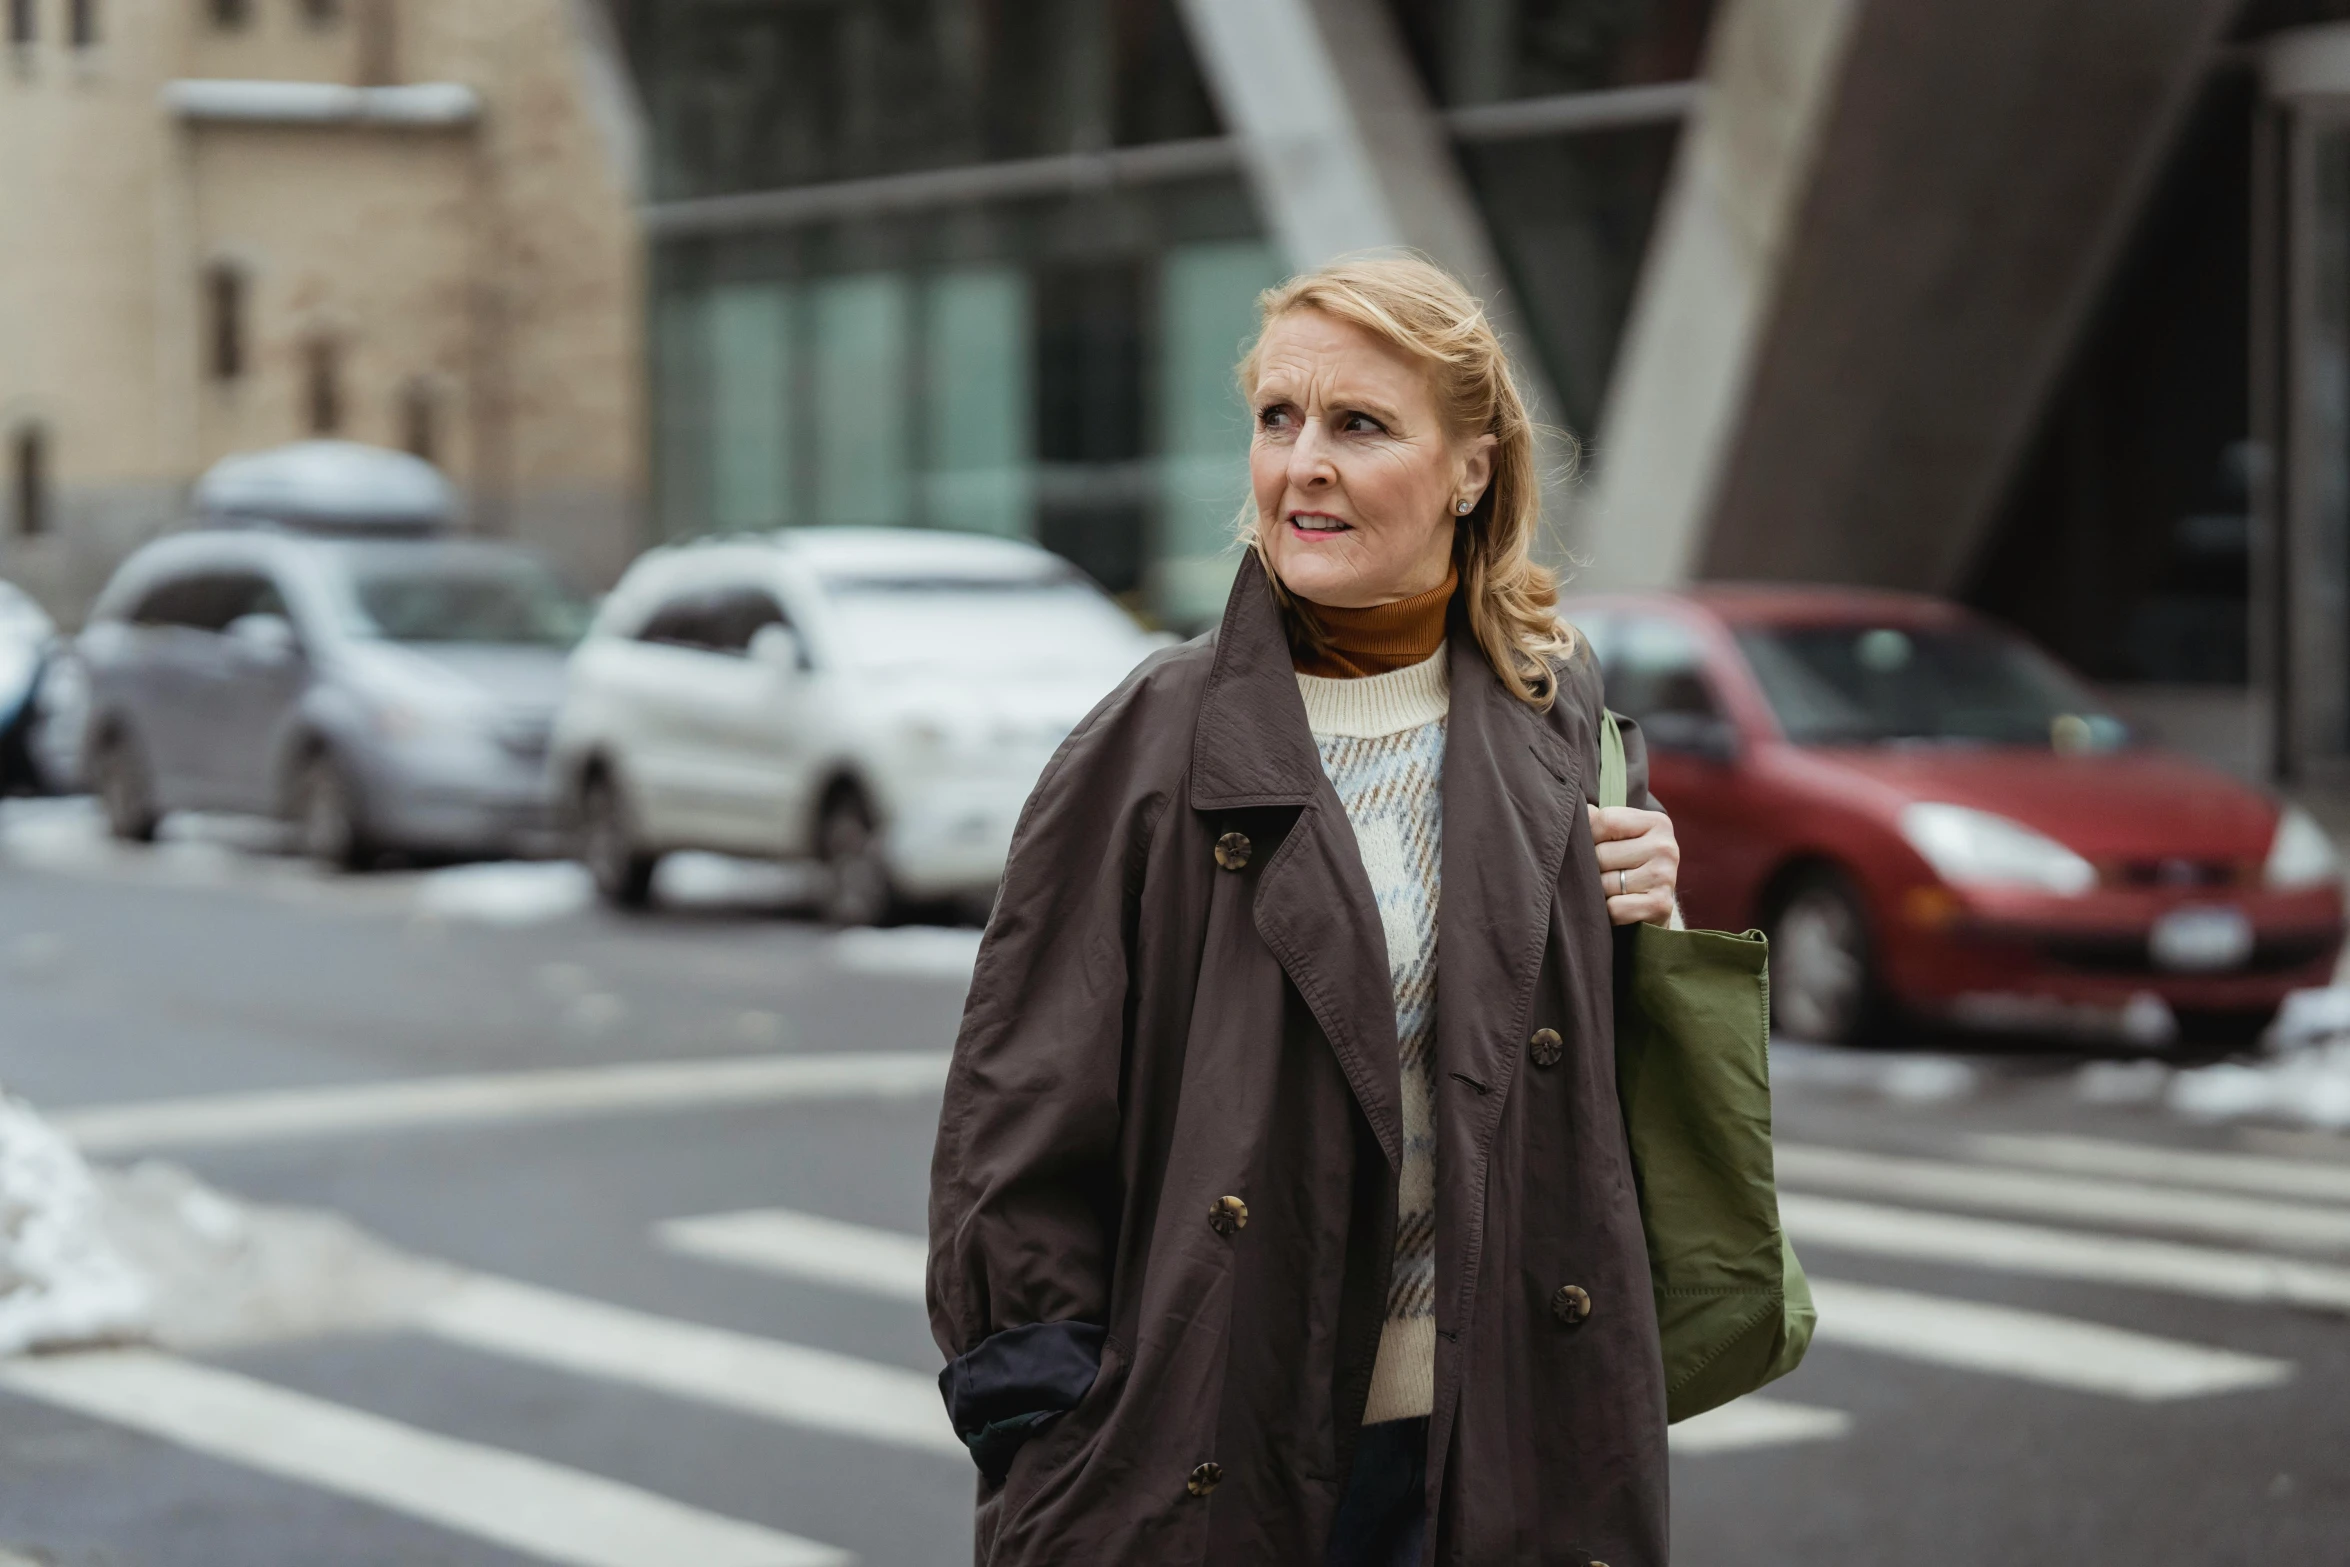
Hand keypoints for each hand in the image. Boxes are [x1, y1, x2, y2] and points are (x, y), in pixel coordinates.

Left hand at [1588, 804, 1679, 926]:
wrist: (1653, 906)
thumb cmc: (1630, 864)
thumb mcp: (1621, 836)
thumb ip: (1600, 820)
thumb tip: (1581, 812)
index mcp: (1657, 822)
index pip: (1606, 820)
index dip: (1590, 835)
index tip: (1595, 845)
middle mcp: (1666, 847)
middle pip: (1602, 854)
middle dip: (1593, 867)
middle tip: (1604, 873)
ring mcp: (1666, 877)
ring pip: (1605, 883)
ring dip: (1600, 891)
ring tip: (1612, 890)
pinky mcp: (1660, 905)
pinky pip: (1614, 908)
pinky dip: (1609, 912)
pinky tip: (1619, 906)